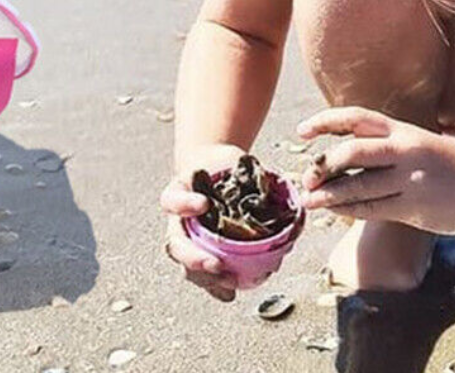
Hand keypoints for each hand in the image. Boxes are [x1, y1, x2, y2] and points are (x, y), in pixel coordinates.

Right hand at [159, 143, 244, 301]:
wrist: (215, 170)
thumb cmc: (223, 166)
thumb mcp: (232, 161)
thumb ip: (249, 173)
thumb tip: (282, 193)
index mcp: (180, 194)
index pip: (172, 201)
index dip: (184, 205)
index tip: (204, 204)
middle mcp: (180, 221)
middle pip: (175, 244)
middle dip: (193, 258)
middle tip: (214, 263)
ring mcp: (190, 241)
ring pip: (186, 266)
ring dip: (205, 278)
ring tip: (226, 281)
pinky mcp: (204, 254)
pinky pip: (205, 276)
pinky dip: (217, 287)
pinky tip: (230, 293)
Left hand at [298, 107, 454, 235]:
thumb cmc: (450, 165)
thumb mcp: (418, 143)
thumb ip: (385, 145)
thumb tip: (343, 154)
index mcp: (402, 129)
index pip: (355, 118)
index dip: (324, 122)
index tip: (302, 131)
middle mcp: (404, 150)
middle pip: (351, 152)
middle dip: (323, 165)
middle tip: (306, 177)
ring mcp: (410, 179)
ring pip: (358, 186)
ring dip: (329, 195)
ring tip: (308, 200)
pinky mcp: (415, 207)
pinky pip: (373, 209)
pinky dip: (349, 210)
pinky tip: (334, 211)